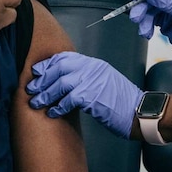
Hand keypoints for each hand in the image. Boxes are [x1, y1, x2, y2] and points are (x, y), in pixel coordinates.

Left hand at [26, 51, 141, 138]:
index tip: (37, 72)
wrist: (140, 112)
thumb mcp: (105, 83)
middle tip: (31, 88)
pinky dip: (58, 106)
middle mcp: (93, 68)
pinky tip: (52, 113)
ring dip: (45, 94)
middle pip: (60, 67)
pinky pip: (69, 99)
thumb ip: (87, 78)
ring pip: (61, 82)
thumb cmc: (122, 103)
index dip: (48, 64)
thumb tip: (66, 85)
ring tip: (35, 103)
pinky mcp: (93, 96)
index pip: (65, 58)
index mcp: (94, 64)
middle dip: (42, 78)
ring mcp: (93, 81)